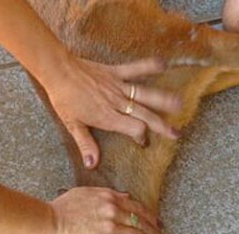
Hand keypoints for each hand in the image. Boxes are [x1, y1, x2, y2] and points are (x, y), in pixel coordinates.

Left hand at [43, 56, 182, 168]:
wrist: (58, 71)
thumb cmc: (64, 98)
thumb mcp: (73, 125)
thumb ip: (86, 144)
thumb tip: (92, 164)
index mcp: (108, 117)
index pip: (133, 129)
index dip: (142, 137)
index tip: (144, 142)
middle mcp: (117, 102)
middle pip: (145, 115)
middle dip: (162, 125)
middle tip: (176, 134)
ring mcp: (118, 86)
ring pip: (146, 94)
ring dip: (164, 100)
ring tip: (180, 104)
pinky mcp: (116, 72)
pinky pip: (136, 69)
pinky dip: (149, 66)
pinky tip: (163, 64)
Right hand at [44, 187, 161, 233]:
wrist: (49, 223)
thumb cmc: (61, 209)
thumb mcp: (86, 193)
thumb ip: (107, 195)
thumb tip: (125, 197)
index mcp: (110, 198)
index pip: (137, 207)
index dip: (150, 217)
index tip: (156, 222)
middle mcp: (115, 211)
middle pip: (142, 223)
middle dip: (154, 233)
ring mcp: (112, 229)